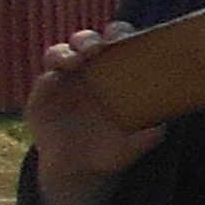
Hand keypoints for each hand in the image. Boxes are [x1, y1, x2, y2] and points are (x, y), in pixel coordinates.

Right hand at [19, 26, 167, 204]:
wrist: (79, 169)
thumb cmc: (113, 150)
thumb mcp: (133, 145)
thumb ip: (148, 136)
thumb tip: (160, 127)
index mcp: (117, 73)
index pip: (118, 43)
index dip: (119, 34)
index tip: (122, 38)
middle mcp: (90, 71)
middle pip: (87, 42)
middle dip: (90, 40)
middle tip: (96, 48)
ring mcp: (65, 79)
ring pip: (61, 53)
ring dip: (66, 53)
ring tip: (75, 61)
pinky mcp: (44, 92)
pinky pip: (45, 76)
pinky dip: (51, 73)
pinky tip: (55, 78)